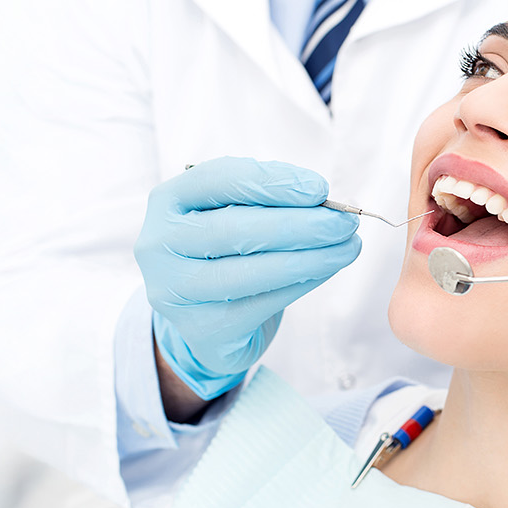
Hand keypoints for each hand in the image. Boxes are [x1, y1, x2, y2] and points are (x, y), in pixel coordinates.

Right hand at [136, 157, 361, 398]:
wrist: (207, 316)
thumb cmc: (227, 251)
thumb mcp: (234, 213)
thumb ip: (268, 201)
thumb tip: (322, 201)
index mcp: (168, 201)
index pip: (219, 179)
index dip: (272, 182)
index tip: (320, 189)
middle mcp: (159, 244)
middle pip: (235, 228)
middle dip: (300, 224)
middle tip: (344, 223)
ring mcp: (175, 290)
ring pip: (251, 270)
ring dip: (310, 257)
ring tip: (348, 247)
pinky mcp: (201, 328)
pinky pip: (262, 303)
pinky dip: (302, 283)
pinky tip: (328, 269)